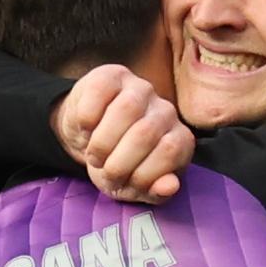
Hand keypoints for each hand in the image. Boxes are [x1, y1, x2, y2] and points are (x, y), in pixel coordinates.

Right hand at [53, 64, 194, 203]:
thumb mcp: (133, 188)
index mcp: (179, 139)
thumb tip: (169, 186)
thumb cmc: (116, 164)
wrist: (88, 138)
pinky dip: (87, 119)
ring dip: (101, 141)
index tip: (125, 182)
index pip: (170, 151)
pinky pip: (100, 93)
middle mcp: (165, 110)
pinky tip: (86, 128)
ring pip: (126, 109)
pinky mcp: (112, 75)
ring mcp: (141, 89)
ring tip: (94, 154)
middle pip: (145, 132)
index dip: (141, 174)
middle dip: (117, 161)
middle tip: (102, 169)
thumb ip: (155, 191)